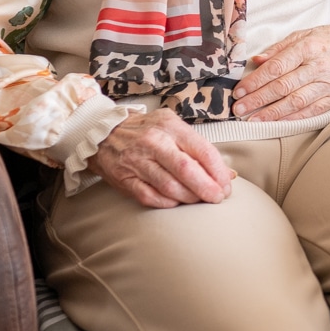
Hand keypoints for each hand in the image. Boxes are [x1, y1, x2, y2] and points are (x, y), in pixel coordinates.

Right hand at [91, 108, 232, 207]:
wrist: (102, 132)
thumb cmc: (145, 130)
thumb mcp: (173, 127)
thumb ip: (199, 148)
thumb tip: (227, 174)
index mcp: (170, 127)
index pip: (202, 151)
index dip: (218, 172)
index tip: (226, 184)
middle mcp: (154, 143)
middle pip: (187, 170)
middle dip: (207, 188)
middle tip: (217, 197)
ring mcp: (137, 161)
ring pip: (170, 187)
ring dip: (190, 198)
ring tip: (200, 200)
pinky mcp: (124, 179)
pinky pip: (150, 197)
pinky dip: (168, 203)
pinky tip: (177, 202)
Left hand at [233, 0, 329, 122]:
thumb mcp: (304, 35)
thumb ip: (279, 48)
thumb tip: (256, 61)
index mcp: (308, 47)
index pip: (276, 67)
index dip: (255, 81)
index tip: (239, 91)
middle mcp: (318, 66)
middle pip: (283, 86)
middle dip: (258, 99)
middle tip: (238, 109)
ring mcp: (329, 84)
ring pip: (296, 102)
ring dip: (272, 112)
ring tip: (253, 119)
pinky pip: (311, 111)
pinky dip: (293, 118)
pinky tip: (277, 122)